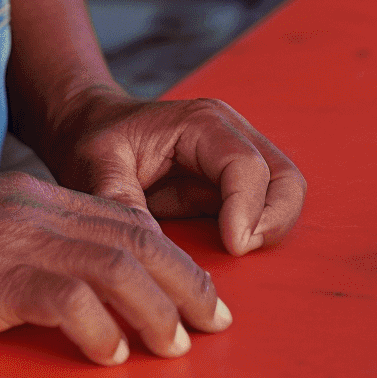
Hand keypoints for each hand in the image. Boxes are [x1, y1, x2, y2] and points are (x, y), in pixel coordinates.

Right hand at [0, 170, 233, 367]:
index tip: (199, 293)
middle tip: (213, 323)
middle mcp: (33, 207)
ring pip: (114, 265)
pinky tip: (110, 354)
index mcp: (32, 195)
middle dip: (184, 281)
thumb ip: (32, 248)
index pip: (123, 216)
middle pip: (133, 236)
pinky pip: (66, 298)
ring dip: (155, 309)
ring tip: (174, 346)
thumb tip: (85, 292)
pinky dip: (99, 327)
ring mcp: (15, 237)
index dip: (170, 254)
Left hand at [45, 84, 306, 256]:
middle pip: (284, 178)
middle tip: (239, 253)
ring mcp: (238, 156)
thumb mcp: (95, 166)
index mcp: (200, 123)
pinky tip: (231, 251)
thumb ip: (119, 199)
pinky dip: (263, 231)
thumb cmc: (93, 141)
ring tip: (235, 254)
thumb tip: (146, 242)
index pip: (246, 166)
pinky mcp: (235, 183)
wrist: (89, 128)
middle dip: (273, 221)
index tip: (232, 247)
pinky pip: (269, 208)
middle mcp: (230, 133)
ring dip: (272, 228)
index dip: (246, 210)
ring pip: (286, 193)